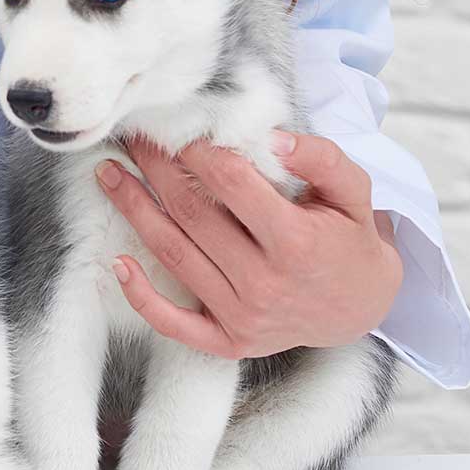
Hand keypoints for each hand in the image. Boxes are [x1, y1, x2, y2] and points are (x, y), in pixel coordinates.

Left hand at [96, 130, 400, 359]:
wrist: (361, 310)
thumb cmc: (350, 241)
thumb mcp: (354, 193)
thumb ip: (322, 159)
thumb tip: (272, 136)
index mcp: (296, 242)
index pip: (231, 183)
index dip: (199, 150)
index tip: (180, 128)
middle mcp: (264, 283)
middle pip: (192, 214)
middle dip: (156, 170)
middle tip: (133, 138)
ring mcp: (243, 316)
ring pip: (174, 255)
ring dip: (134, 211)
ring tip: (108, 175)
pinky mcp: (229, 341)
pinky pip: (173, 323)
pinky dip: (141, 296)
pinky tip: (116, 263)